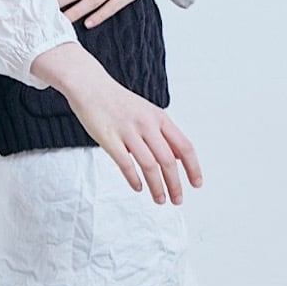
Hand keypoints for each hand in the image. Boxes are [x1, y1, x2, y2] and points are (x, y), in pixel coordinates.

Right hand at [30, 42, 201, 203]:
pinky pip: (125, 164)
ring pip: (149, 165)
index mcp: (159, 118)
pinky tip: (138, 188)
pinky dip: (134, 179)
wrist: (90, 85)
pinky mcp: (109, 138)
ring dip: (157, 187)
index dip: (193, 168)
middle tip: (177, 199)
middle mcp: (147, 124)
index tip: (196, 184)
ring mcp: (128, 131)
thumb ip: (163, 134)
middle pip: (168, 160)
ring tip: (160, 199)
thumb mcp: (147, 112)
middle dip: (175, 184)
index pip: (185, 146)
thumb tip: (180, 157)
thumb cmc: (118, 101)